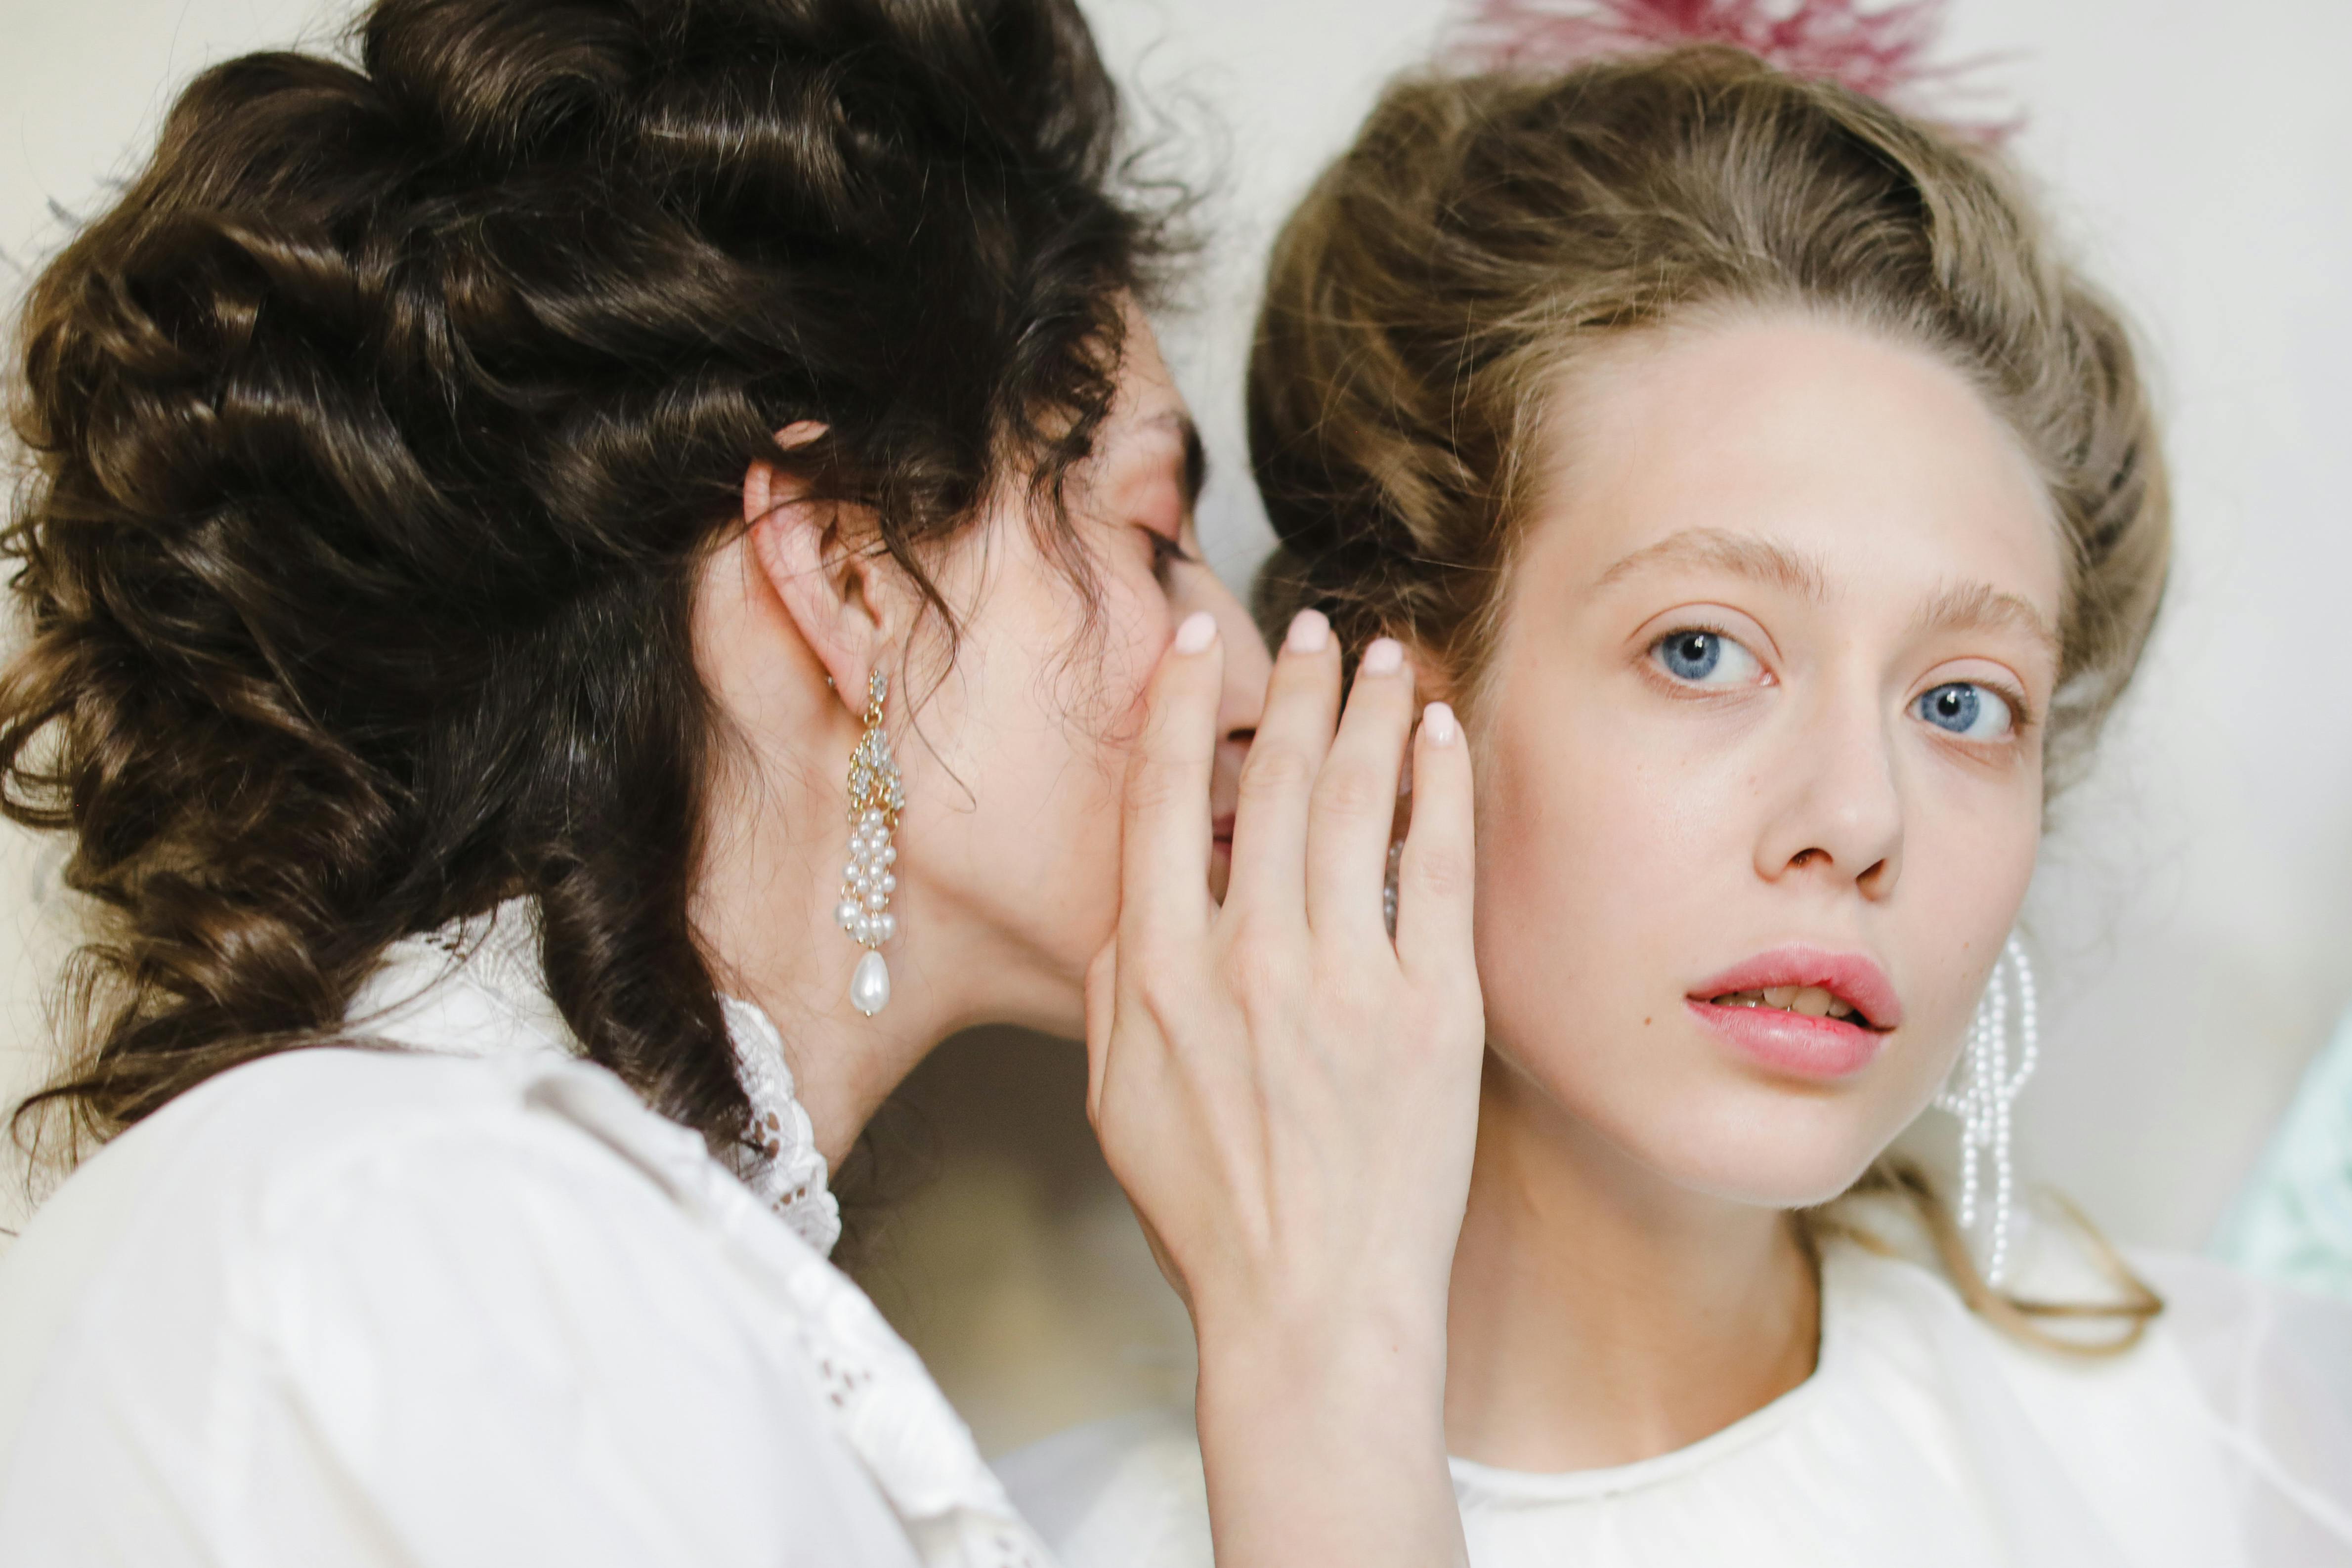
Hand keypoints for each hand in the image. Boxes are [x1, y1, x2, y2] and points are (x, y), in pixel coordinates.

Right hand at [1087, 606, 1482, 1567]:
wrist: (1311, 1308)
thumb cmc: (1208, 1210)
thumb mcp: (1115, 1094)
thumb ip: (1122, 977)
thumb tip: (1146, 882)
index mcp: (1160, 973)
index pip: (1168, 797)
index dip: (1186, 702)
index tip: (1203, 637)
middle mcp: (1250, 959)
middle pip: (1275, 778)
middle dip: (1292, 682)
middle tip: (1310, 624)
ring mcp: (1347, 980)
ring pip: (1354, 802)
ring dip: (1364, 709)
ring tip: (1376, 652)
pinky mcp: (1433, 1008)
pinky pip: (1437, 867)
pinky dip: (1436, 786)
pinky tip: (1436, 730)